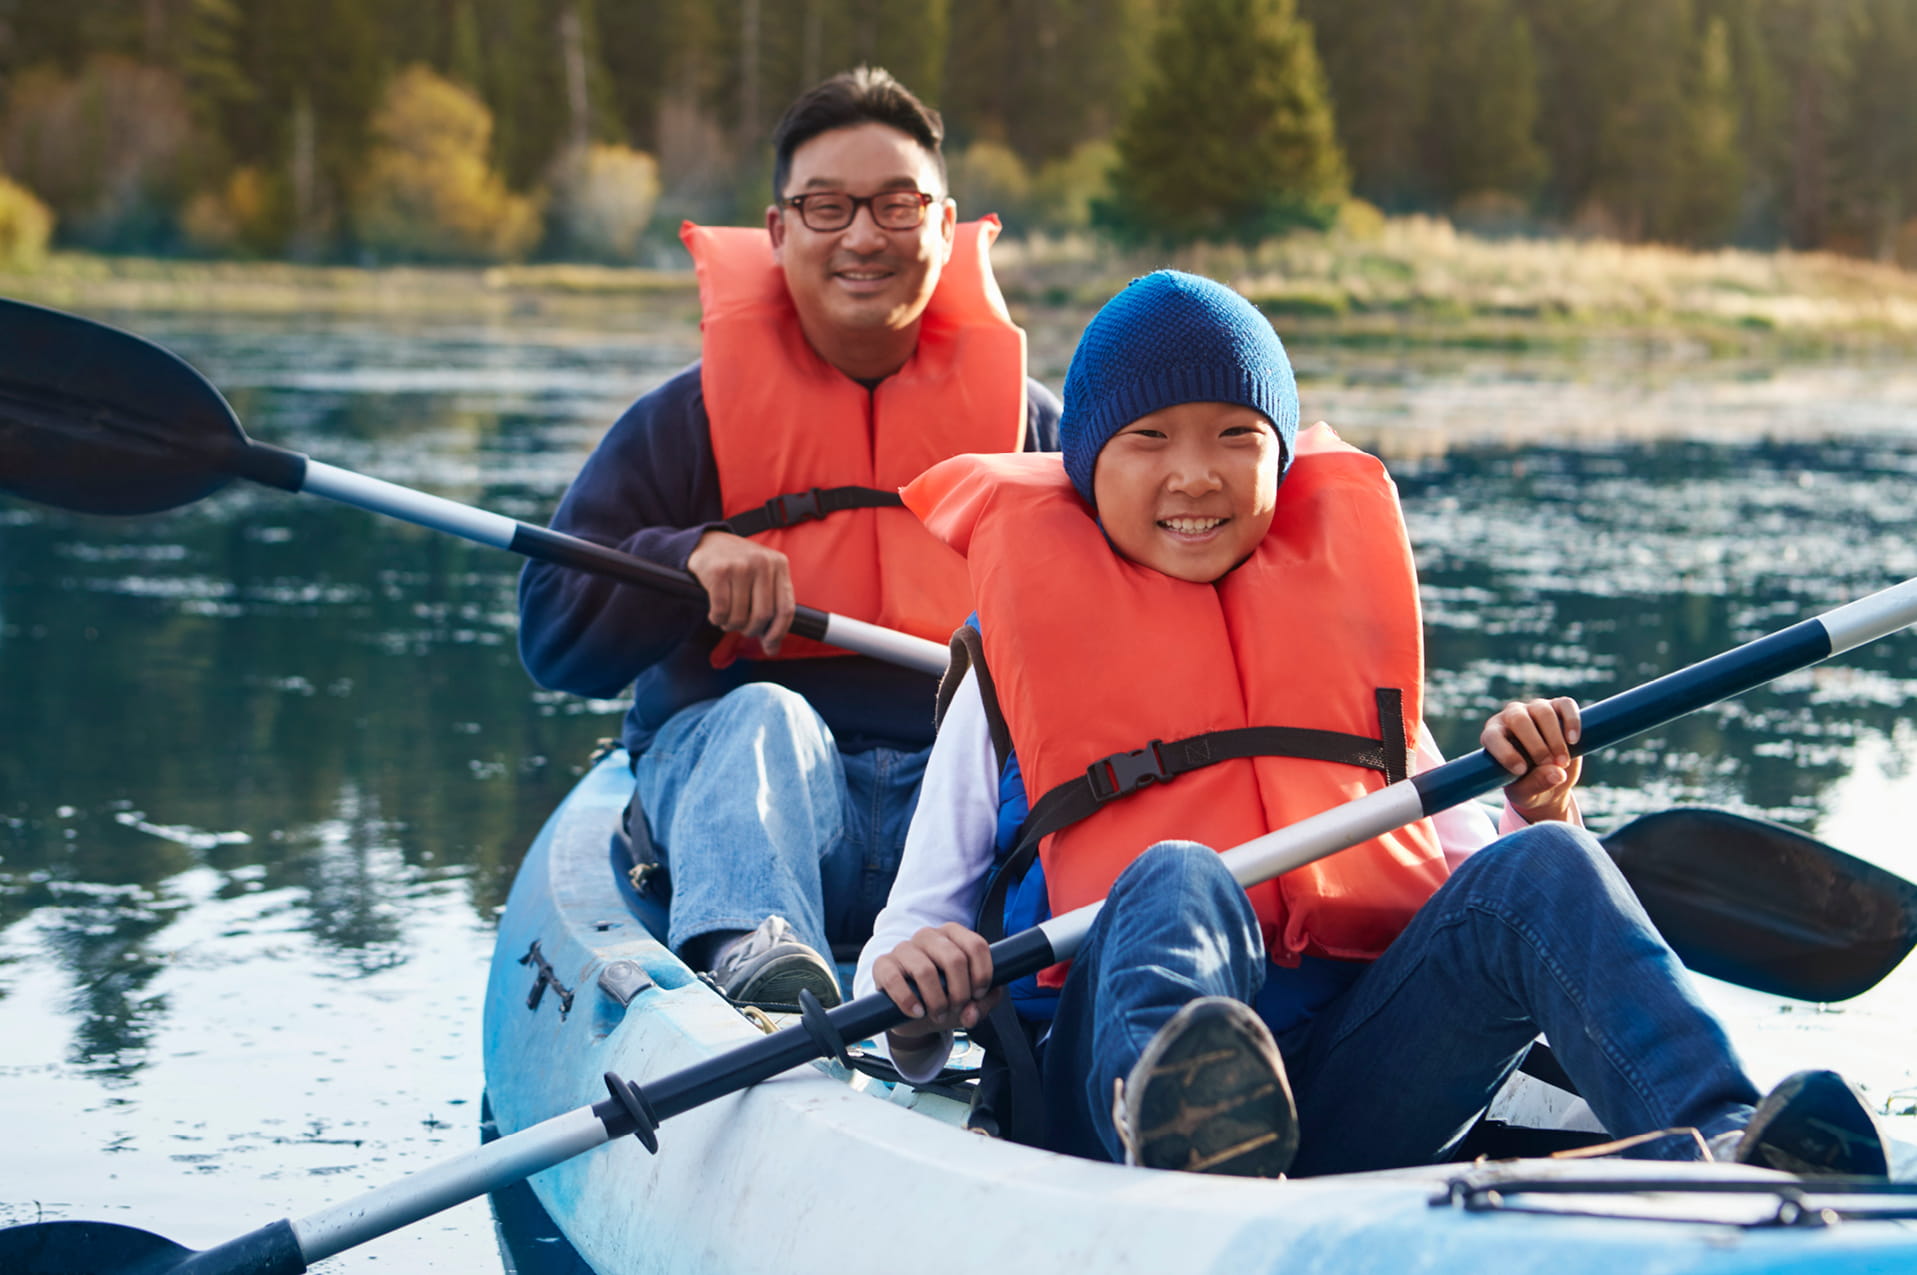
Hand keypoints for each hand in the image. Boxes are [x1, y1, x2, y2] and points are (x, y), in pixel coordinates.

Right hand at [686, 530, 795, 653]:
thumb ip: (771, 606)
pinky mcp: (719, 571)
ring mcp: (741, 565)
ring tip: (727, 618)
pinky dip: (717, 619)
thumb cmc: (738, 566)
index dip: (779, 632)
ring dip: (731, 625)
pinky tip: (716, 613)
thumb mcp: (761, 577)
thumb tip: (772, 648)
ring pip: (740, 616)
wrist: (707, 542)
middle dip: (751, 630)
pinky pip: (721, 610)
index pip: (786, 608)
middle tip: (742, 629)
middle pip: (763, 615)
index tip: (771, 646)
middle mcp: (763, 563)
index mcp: (779, 564)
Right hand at [872, 923, 1002, 1049]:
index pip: (976, 945)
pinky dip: (908, 1001)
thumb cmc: (947, 998)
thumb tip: (971, 1013)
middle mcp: (928, 936)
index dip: (982, 974)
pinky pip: (895, 979)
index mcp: (953, 935)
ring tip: (938, 1015)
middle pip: (954, 959)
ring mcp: (904, 948)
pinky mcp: (883, 965)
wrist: (915, 1014)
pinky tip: (917, 1012)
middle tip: (957, 1008)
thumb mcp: (973, 1001)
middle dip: (960, 992)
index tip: (979, 995)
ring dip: (937, 1001)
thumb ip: (984, 1004)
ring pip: (925, 970)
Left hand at [1482, 697, 1581, 823]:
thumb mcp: (1527, 794)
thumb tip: (1557, 773)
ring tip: (1562, 763)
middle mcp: (1511, 717)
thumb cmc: (1530, 786)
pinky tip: (1573, 740)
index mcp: (1494, 736)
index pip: (1492, 736)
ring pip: (1542, 712)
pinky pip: (1565, 705)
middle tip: (1548, 765)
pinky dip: (1571, 720)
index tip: (1521, 770)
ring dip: (1554, 739)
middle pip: (1519, 720)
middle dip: (1535, 745)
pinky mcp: (1558, 708)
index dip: (1505, 752)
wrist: (1553, 778)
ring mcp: (1534, 709)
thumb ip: (1536, 785)